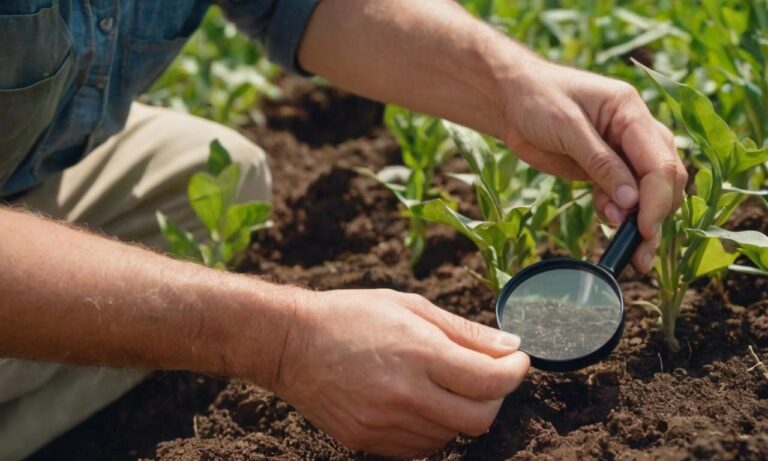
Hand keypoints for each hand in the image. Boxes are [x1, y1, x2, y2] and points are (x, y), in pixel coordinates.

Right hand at [273, 288, 529, 457]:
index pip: (491, 381)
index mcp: (419, 354)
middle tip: (489, 377)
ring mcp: (385, 424)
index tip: (517, 361)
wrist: (291, 344)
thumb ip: (464, 330)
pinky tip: (418, 402)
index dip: (515, 371)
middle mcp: (406, 395)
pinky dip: (432, 428)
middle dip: (496, 398)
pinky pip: (419, 447)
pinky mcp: (367, 441)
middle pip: (480, 419)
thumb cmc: (351, 315)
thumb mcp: (410, 306)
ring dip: (461, 414)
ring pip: (451, 437)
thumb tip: (510, 346)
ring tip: (444, 386)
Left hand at [495, 56, 686, 272]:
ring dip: (640, 219)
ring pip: (647, 190)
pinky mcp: (603, 167)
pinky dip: (619, 212)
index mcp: (631, 112)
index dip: (657, 199)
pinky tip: (606, 217)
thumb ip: (600, 163)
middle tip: (640, 250)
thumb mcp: (567, 128)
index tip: (645, 230)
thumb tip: (631, 202)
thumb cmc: (536, 99)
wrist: (508, 98)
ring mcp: (621, 150)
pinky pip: (623, 195)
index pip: (660, 162)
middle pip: (664, 179)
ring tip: (625, 245)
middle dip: (656, 215)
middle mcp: (634, 131)